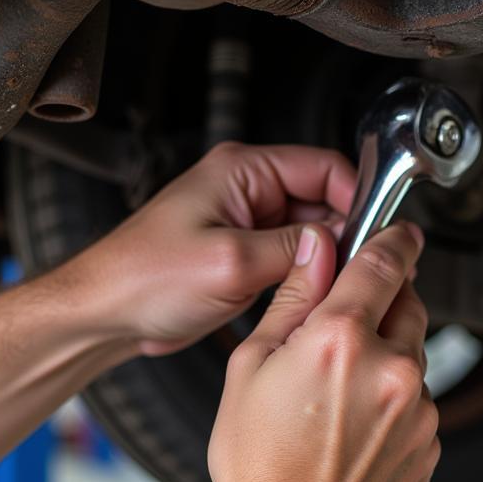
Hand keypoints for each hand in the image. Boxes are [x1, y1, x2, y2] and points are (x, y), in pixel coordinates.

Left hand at [71, 142, 355, 354]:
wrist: (105, 315)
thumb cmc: (143, 278)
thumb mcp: (229, 263)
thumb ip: (291, 251)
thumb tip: (338, 244)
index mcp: (243, 170)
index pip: (323, 166)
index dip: (356, 196)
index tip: (377, 229)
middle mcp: (248, 190)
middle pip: (322, 199)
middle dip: (345, 232)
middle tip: (363, 267)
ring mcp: (246, 223)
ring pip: (310, 233)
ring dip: (326, 257)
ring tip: (339, 285)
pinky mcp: (243, 254)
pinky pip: (291, 257)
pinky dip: (307, 274)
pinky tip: (314, 296)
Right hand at [208, 219, 438, 481]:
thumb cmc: (259, 466)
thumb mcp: (251, 367)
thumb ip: (294, 299)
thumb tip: (317, 252)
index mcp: (341, 339)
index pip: (384, 262)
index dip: (394, 238)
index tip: (399, 232)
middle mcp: (391, 368)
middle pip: (407, 302)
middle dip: (384, 301)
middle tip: (346, 327)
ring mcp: (418, 409)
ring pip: (414, 354)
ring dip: (387, 356)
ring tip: (339, 398)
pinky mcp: (431, 442)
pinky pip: (419, 400)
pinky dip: (395, 400)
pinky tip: (355, 428)